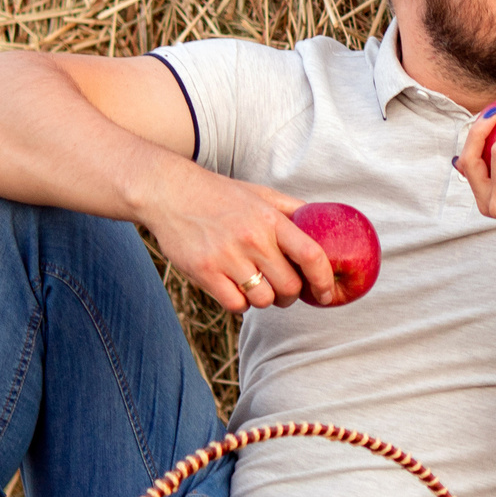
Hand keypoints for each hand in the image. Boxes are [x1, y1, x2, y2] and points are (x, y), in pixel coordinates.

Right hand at [139, 160, 337, 313]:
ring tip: (257, 287)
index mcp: (270, 218)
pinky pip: (236, 305)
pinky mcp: (204, 272)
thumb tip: (323, 223)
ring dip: (265, 300)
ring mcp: (226, 257)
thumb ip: (291, 210)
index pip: (311, 255)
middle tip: (285, 291)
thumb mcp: (260, 193)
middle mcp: (251, 238)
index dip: (324, 280)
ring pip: (263, 300)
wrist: (168, 191)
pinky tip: (235, 288)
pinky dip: (240, 303)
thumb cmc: (218, 194)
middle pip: (289, 286)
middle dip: (292, 296)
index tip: (327, 293)